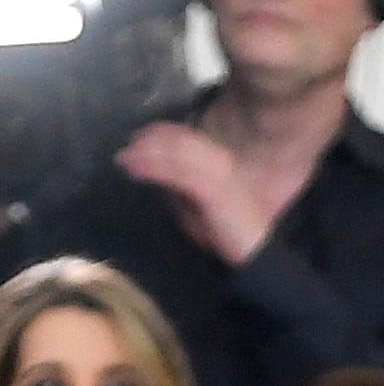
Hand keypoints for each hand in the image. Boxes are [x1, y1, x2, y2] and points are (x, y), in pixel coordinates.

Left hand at [116, 123, 274, 265]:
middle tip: (125, 146)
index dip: (162, 133)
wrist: (257, 252)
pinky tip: (136, 170)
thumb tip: (156, 172)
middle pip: (181, 141)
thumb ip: (183, 186)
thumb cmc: (231, 231)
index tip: (138, 136)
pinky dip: (154, 168)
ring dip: (148, 153)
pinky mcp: (212, 189)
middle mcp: (222, 162)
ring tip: (125, 158)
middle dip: (150, 140)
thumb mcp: (203, 203)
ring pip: (177, 154)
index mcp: (222, 162)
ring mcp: (218, 174)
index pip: (189, 138)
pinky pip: (178, 173)